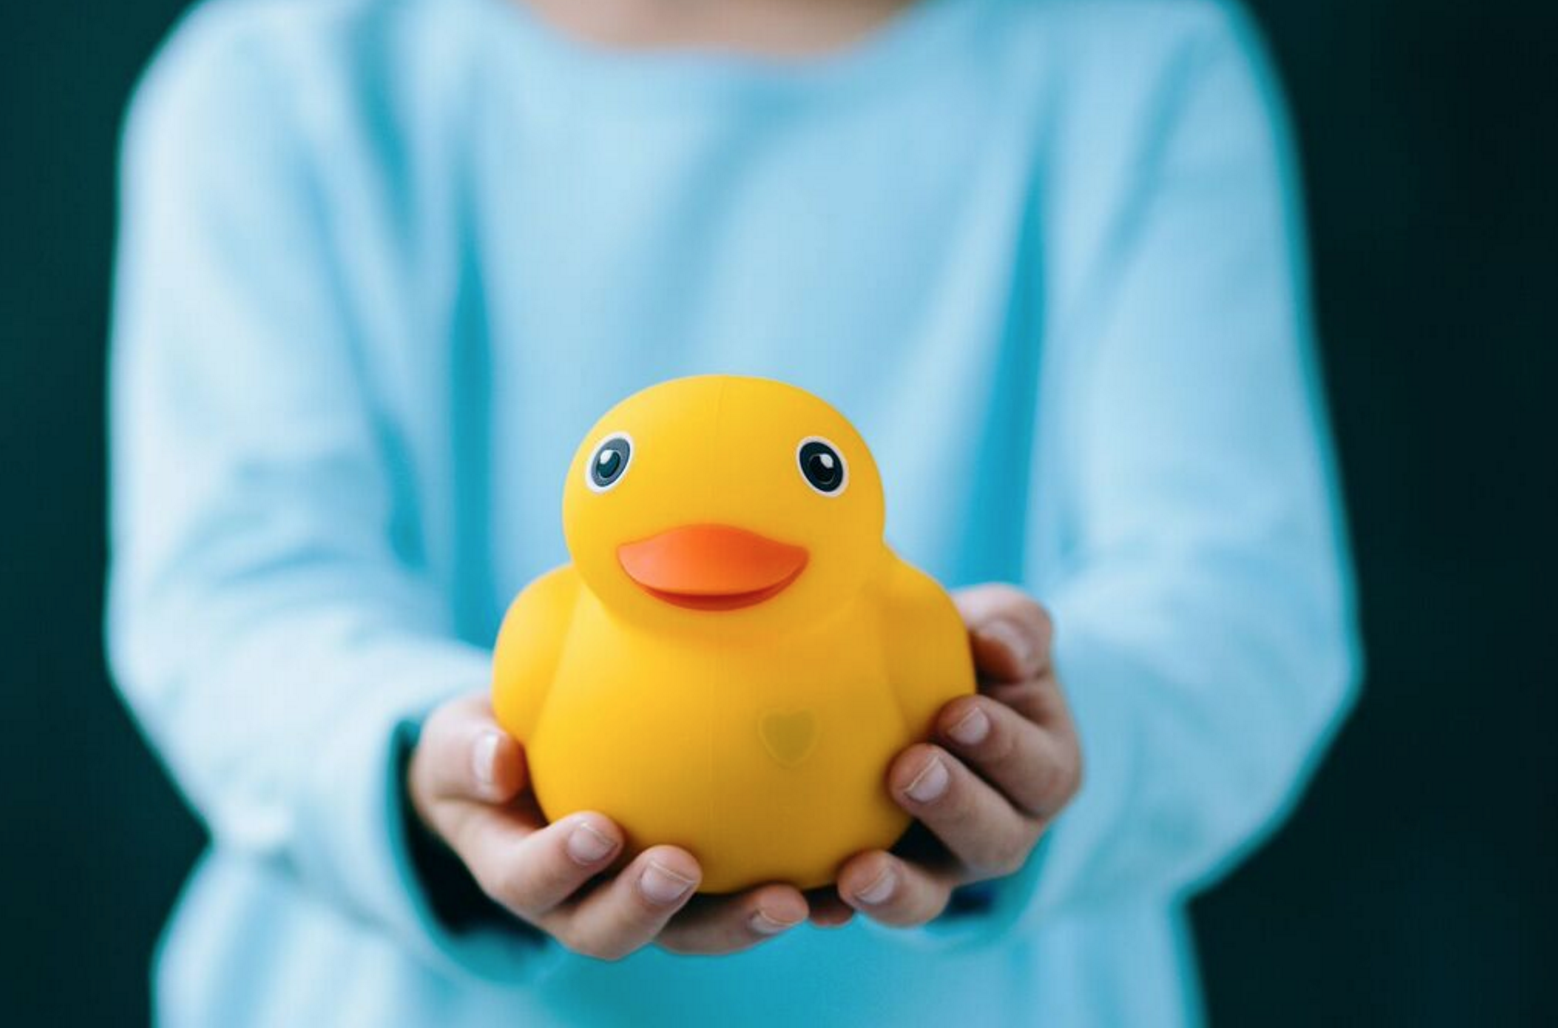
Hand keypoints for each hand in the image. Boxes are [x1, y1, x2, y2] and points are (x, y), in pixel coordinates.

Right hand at [408, 693, 813, 958]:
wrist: (520, 773)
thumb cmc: (490, 749)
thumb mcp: (461, 743)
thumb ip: (470, 752)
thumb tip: (499, 758)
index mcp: (520, 871)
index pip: (530, 881)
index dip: (559, 866)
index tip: (595, 829)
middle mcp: (582, 903)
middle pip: (611, 930)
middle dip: (647, 906)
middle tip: (682, 865)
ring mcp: (645, 900)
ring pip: (690, 930)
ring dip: (738, 921)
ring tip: (790, 899)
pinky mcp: (702, 888)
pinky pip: (742, 898)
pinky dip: (794, 898)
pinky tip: (840, 883)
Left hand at [832, 584, 1082, 924]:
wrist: (904, 689)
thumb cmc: (964, 652)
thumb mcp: (999, 628)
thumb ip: (1013, 627)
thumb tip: (1002, 646)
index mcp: (1041, 771)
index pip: (1037, 770)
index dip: (1001, 747)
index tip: (956, 713)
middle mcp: (1000, 831)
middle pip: (993, 840)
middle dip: (953, 807)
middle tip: (907, 771)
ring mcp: (938, 866)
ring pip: (930, 895)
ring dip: (898, 888)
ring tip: (858, 871)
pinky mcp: (880, 880)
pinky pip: (858, 907)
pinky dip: (834, 908)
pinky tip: (809, 902)